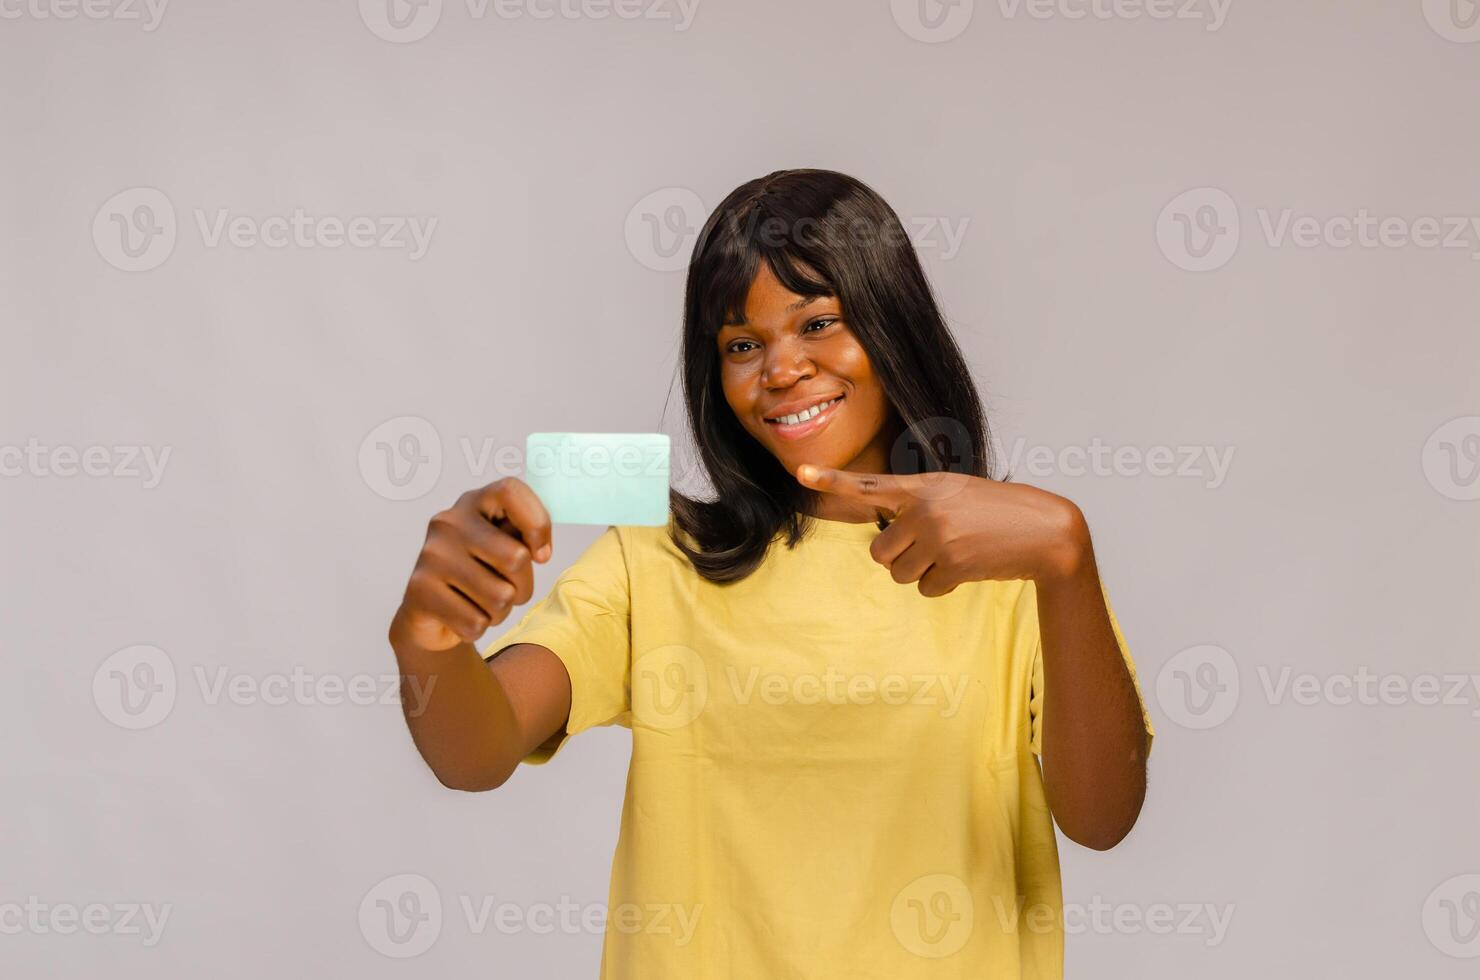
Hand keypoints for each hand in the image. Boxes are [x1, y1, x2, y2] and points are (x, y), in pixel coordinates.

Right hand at [390, 478, 552, 651]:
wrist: (429, 614)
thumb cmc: (480, 575)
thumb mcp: (505, 546)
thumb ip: (525, 536)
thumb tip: (540, 552)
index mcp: (473, 503)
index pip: (511, 490)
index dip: (537, 523)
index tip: (540, 554)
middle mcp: (448, 522)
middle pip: (516, 557)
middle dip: (523, 586)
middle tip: (507, 589)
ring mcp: (431, 555)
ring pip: (500, 596)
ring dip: (500, 611)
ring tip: (482, 603)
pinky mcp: (419, 589)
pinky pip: (476, 622)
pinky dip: (479, 627)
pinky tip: (463, 615)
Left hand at [795, 465, 1089, 596]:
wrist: (1046, 530)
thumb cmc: (998, 512)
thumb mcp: (956, 494)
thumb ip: (919, 508)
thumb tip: (885, 547)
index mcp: (924, 486)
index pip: (868, 485)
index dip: (831, 481)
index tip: (801, 474)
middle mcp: (925, 509)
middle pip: (878, 552)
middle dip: (899, 558)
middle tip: (929, 549)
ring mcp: (938, 537)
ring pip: (900, 574)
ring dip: (922, 573)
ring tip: (954, 554)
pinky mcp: (953, 565)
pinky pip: (927, 589)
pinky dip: (944, 585)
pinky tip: (968, 567)